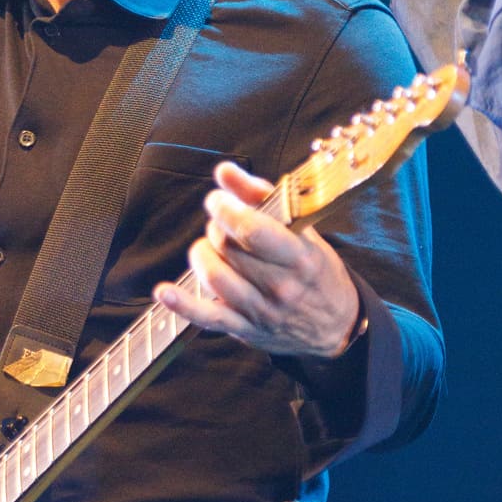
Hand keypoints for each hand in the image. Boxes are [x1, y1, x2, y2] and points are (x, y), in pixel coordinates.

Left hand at [156, 162, 362, 359]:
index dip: (225, 210)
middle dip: (215, 228)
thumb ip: (262, 198)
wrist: (337, 327)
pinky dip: (182, 304)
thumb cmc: (317, 273)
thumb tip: (225, 172)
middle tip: (220, 224)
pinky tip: (164, 291)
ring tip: (208, 248)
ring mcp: (261, 310)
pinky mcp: (245, 329)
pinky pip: (208, 317)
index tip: (218, 201)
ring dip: (201, 254)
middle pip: (228, 249)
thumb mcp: (304, 233)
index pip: (252, 230)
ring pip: (214, 276)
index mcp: (299, 257)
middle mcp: (280, 286)